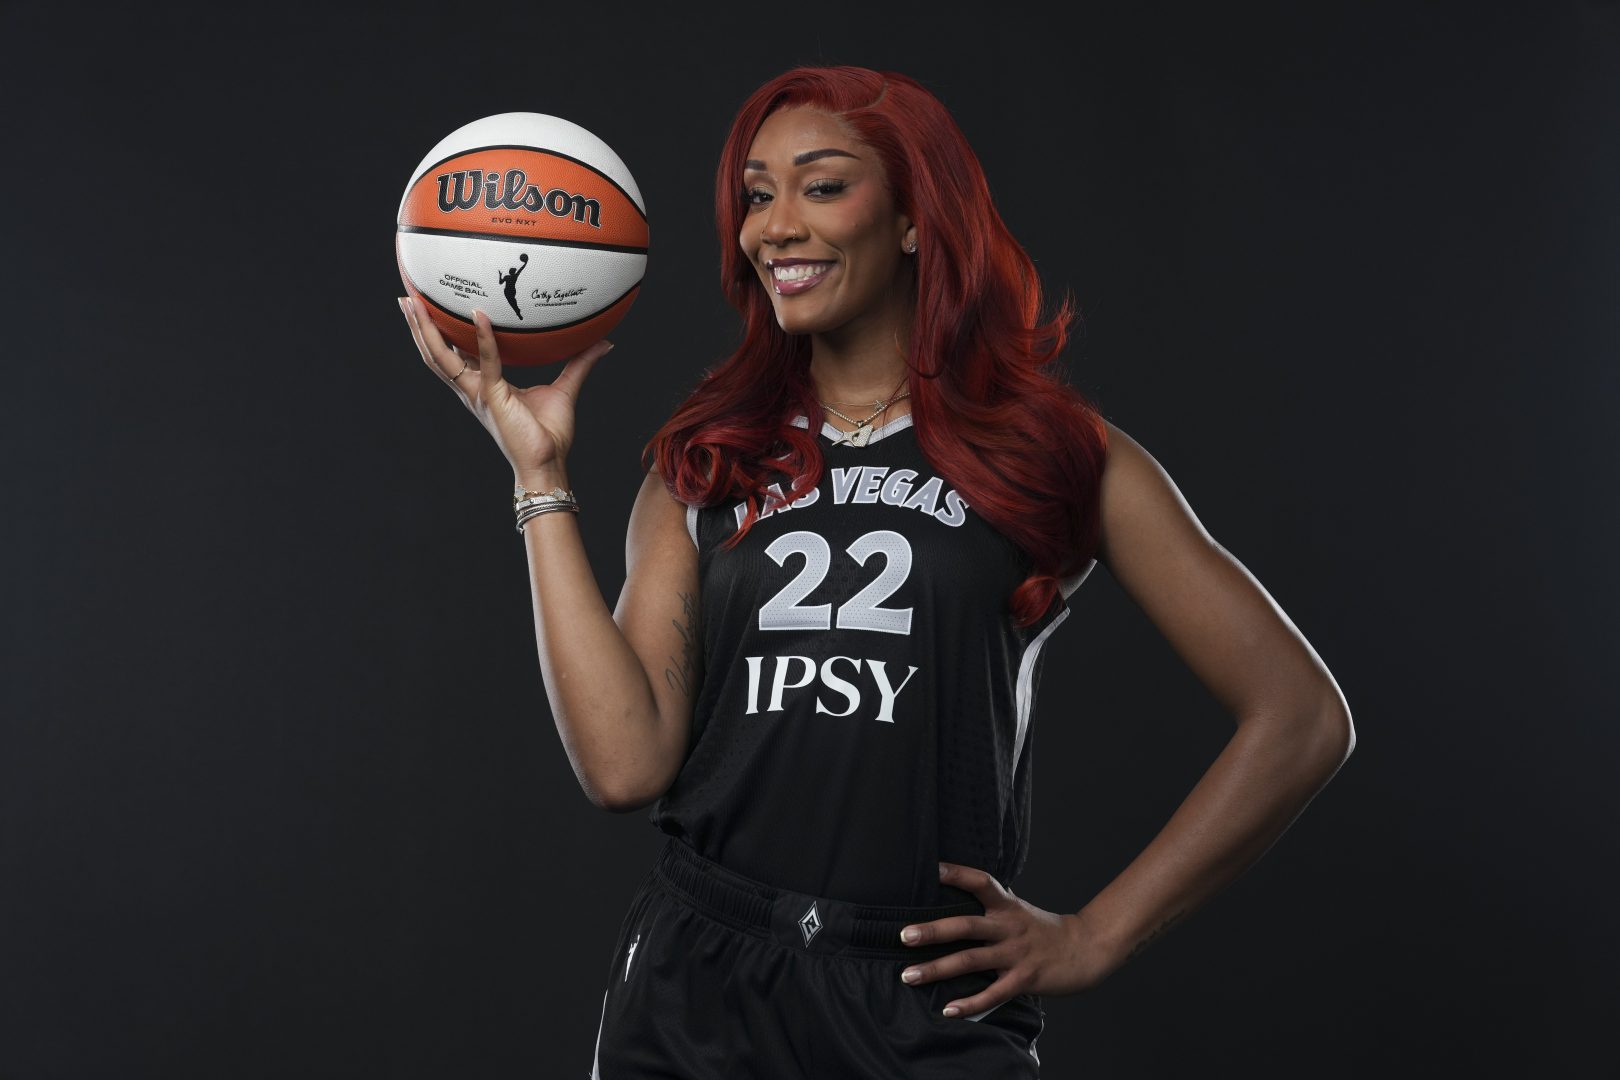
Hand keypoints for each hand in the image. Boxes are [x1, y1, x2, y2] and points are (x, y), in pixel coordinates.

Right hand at [399, 297, 614, 480]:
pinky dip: (482, 338)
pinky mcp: (492, 398)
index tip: (430, 309)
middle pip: (435, 353)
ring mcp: (478, 394)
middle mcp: (473, 390)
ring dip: (426, 330)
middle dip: (418, 327)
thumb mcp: (566, 389)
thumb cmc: (550, 435)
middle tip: (406, 298)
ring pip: (441, 358)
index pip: (455, 354)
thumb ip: (579, 363)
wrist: (548, 465)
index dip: (440, 333)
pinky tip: (480, 314)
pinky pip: (486, 362)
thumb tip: (603, 342)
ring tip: (413, 304)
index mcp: (483, 387)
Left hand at [898, 861, 1117, 1017]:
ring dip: (937, 969)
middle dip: (933, 931)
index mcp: (1007, 906)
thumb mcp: (1018, 911)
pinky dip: (969, 1003)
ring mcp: (1016, 953)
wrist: (1086, 949)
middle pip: (966, 926)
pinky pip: (993, 993)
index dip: (957, 873)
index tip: (932, 869)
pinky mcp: (1025, 979)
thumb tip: (954, 902)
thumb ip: (991, 908)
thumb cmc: (1044, 931)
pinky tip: (948, 1009)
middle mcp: (1009, 927)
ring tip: (909, 975)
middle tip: (904, 935)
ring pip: (971, 961)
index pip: (981, 882)